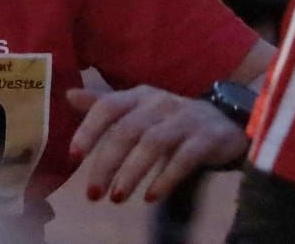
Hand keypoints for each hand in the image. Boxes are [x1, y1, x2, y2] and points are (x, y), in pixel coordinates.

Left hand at [67, 85, 247, 203]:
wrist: (226, 121)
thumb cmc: (171, 119)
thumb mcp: (138, 109)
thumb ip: (104, 106)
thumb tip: (68, 95)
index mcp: (139, 95)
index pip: (108, 106)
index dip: (89, 129)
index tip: (73, 156)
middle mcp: (160, 102)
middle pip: (127, 130)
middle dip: (106, 163)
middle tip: (92, 193)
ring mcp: (185, 118)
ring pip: (153, 143)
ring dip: (132, 173)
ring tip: (117, 198)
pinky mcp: (207, 137)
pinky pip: (184, 158)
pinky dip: (166, 178)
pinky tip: (151, 197)